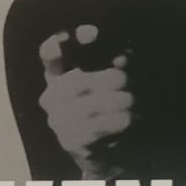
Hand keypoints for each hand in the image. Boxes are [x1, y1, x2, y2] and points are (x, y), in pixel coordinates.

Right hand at [36, 25, 131, 178]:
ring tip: (134, 103)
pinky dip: (122, 120)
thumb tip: (123, 57)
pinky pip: (102, 126)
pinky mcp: (72, 142)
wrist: (109, 152)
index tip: (91, 33)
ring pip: (95, 104)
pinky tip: (131, 118)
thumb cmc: (110, 106)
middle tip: (131, 82)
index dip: (64, 42)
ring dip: (123, 101)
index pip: (50, 54)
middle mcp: (51, 97)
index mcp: (57, 75)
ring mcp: (58, 121)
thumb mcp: (112, 80)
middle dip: (114, 79)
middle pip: (81, 81)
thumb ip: (115, 62)